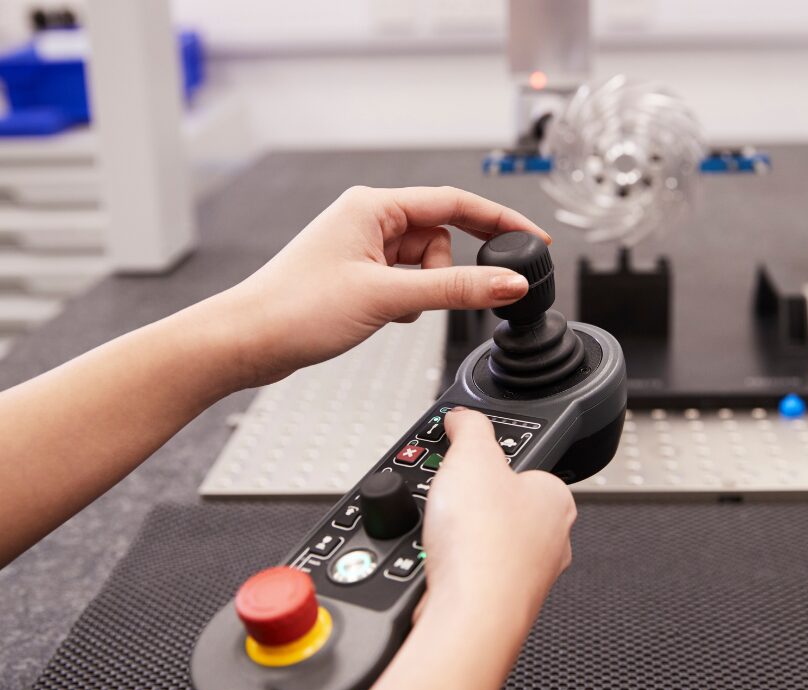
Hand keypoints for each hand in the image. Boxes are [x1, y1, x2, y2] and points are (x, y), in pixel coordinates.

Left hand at [216, 186, 549, 387]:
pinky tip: (381, 315)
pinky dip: (405, 300)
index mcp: (374, 206)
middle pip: (440, 237)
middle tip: (431, 295)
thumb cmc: (294, 308)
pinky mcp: (358, 275)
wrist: (246, 341)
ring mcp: (362, 248)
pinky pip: (404, 282)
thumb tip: (508, 282)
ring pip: (424, 264)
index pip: (455, 203)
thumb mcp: (387, 296)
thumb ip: (455, 289)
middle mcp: (368, 220)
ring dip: (421, 291)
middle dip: (446, 271)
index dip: (500, 221)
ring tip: (388, 309)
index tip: (534, 239)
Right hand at [419, 407, 575, 628]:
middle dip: (471, 503)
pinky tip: (440, 563)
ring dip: (460, 537)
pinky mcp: (502, 603)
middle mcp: (552, 540)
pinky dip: (453, 567)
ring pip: (486, 542)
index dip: (489, 462)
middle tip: (449, 499)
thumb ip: (469, 427)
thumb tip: (463, 416)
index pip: (524, 468)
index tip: (466, 463)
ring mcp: (529, 576)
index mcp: (557, 498)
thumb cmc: (485, 543)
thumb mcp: (471, 456)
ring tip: (442, 533)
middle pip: (502, 506)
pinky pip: (472, 573)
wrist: (470, 614)